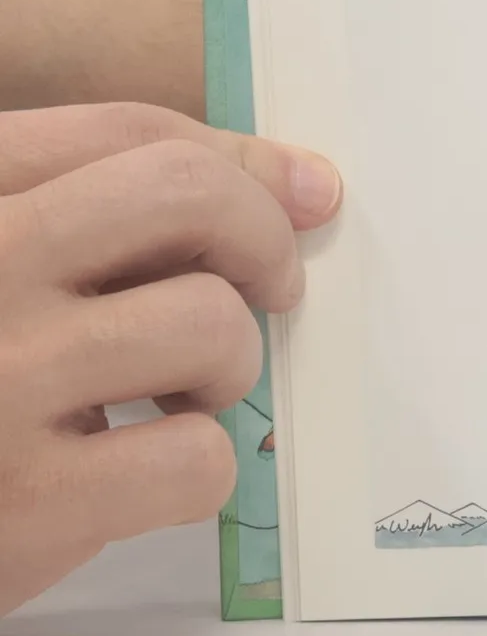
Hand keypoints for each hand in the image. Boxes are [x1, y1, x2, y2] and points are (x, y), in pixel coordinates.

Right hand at [0, 103, 342, 614]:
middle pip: (183, 194)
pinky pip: (194, 456)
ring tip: (179, 398)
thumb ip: (100, 219)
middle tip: (269, 292)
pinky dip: (197, 473)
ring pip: (208, 323)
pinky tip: (137, 480)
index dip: (242, 162)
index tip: (304, 193)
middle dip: (261, 239)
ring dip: (229, 368)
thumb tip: (306, 185)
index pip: (125, 134)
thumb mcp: (3, 272)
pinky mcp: (26, 500)